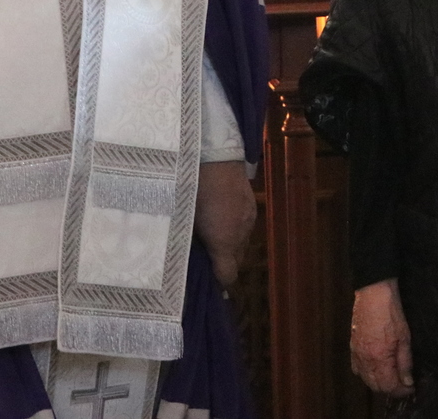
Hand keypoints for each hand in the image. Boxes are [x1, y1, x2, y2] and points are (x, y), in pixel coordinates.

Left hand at [194, 161, 256, 289]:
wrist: (212, 157)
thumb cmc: (190, 190)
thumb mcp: (185, 220)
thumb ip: (188, 244)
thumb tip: (189, 263)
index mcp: (223, 241)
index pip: (228, 275)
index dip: (217, 279)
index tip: (203, 278)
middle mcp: (241, 235)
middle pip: (237, 262)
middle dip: (223, 263)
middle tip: (203, 257)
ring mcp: (249, 219)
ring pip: (242, 244)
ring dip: (230, 245)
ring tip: (211, 236)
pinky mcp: (252, 206)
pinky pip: (246, 228)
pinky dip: (236, 229)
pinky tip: (222, 218)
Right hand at [351, 279, 413, 397]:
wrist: (373, 293)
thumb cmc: (391, 313)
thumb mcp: (405, 337)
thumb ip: (405, 362)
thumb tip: (408, 382)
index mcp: (379, 358)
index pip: (389, 386)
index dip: (401, 391)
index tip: (411, 388)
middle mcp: (365, 360)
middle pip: (376, 387)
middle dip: (391, 389)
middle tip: (403, 384)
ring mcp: (356, 354)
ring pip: (366, 380)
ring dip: (379, 383)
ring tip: (392, 377)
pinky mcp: (352, 347)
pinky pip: (357, 369)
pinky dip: (366, 374)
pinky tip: (376, 369)